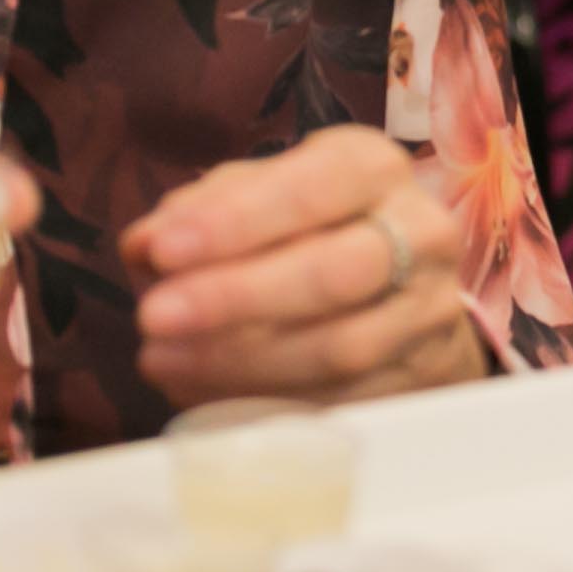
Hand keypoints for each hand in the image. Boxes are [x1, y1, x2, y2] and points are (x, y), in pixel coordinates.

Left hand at [123, 124, 486, 403]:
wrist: (404, 289)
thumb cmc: (314, 229)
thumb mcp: (261, 198)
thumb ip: (201, 212)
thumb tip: (144, 246)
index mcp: (373, 167)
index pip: (310, 188)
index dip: (235, 222)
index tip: (162, 252)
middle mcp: (419, 231)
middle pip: (334, 272)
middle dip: (235, 298)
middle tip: (153, 318)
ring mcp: (428, 309)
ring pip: (340, 347)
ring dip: (242, 362)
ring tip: (164, 362)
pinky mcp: (426, 376)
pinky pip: (345, 401)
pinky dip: (270, 403)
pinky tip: (208, 394)